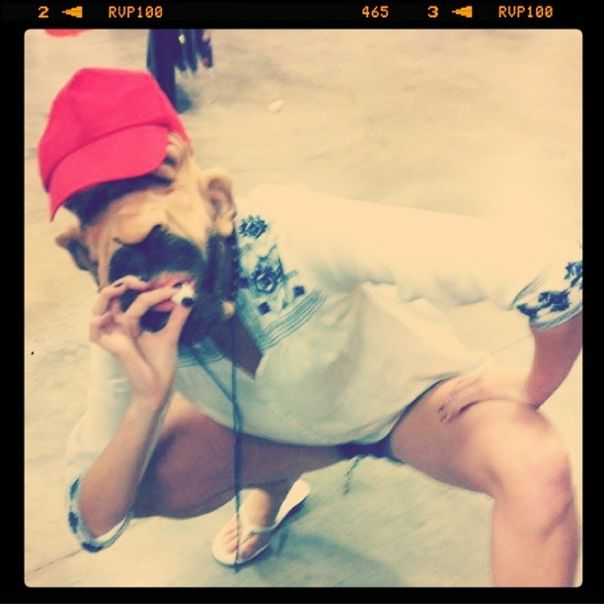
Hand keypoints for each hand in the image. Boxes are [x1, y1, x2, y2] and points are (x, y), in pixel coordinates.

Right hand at [89, 275, 191, 406]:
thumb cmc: (160, 364)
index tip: (174, 287)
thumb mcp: (171, 334)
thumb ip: (178, 315)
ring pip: (99, 308)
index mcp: (130, 321)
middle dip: (124, 282)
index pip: (132, 295)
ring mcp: (114, 336)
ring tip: (124, 287)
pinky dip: (97, 322)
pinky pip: (95, 333)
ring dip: (108, 294)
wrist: (158, 388)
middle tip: (143, 281)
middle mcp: (119, 325)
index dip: (149, 287)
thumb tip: (188, 295)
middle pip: (110, 296)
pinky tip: (109, 315)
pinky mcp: (114, 348)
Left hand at [437, 359, 534, 423]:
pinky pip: (462, 400)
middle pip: (458, 388)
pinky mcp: (482, 390)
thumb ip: (511, 390)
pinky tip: (448, 416)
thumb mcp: (519, 385)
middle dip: (448, 400)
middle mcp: (482, 376)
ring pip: (457, 395)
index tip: (451, 402)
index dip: (457, 393)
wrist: (540, 381)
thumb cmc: (534, 384)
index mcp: (489, 374)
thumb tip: (515, 400)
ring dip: (448, 407)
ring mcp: (481, 382)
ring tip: (442, 418)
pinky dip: (453, 408)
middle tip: (440, 410)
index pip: (467, 383)